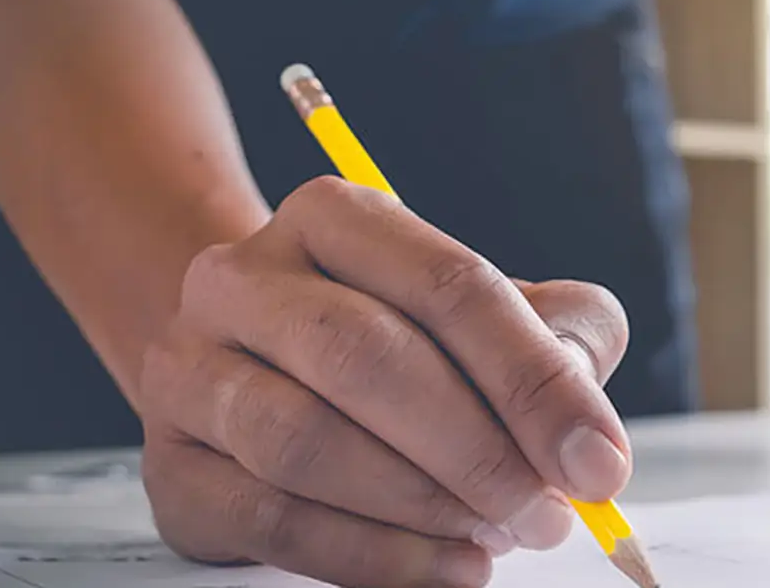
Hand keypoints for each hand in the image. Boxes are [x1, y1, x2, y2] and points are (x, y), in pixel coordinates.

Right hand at [136, 177, 632, 587]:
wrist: (259, 371)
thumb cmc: (399, 338)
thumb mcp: (489, 315)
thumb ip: (559, 343)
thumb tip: (590, 439)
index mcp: (334, 216)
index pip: (448, 284)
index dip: (533, 380)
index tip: (597, 463)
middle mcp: (243, 278)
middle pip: (366, 356)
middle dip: (476, 448)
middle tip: (546, 513)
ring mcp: (190, 370)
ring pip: (305, 440)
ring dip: (420, 503)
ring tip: (496, 537)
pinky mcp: (173, 466)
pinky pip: (271, 517)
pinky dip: (371, 556)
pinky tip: (443, 569)